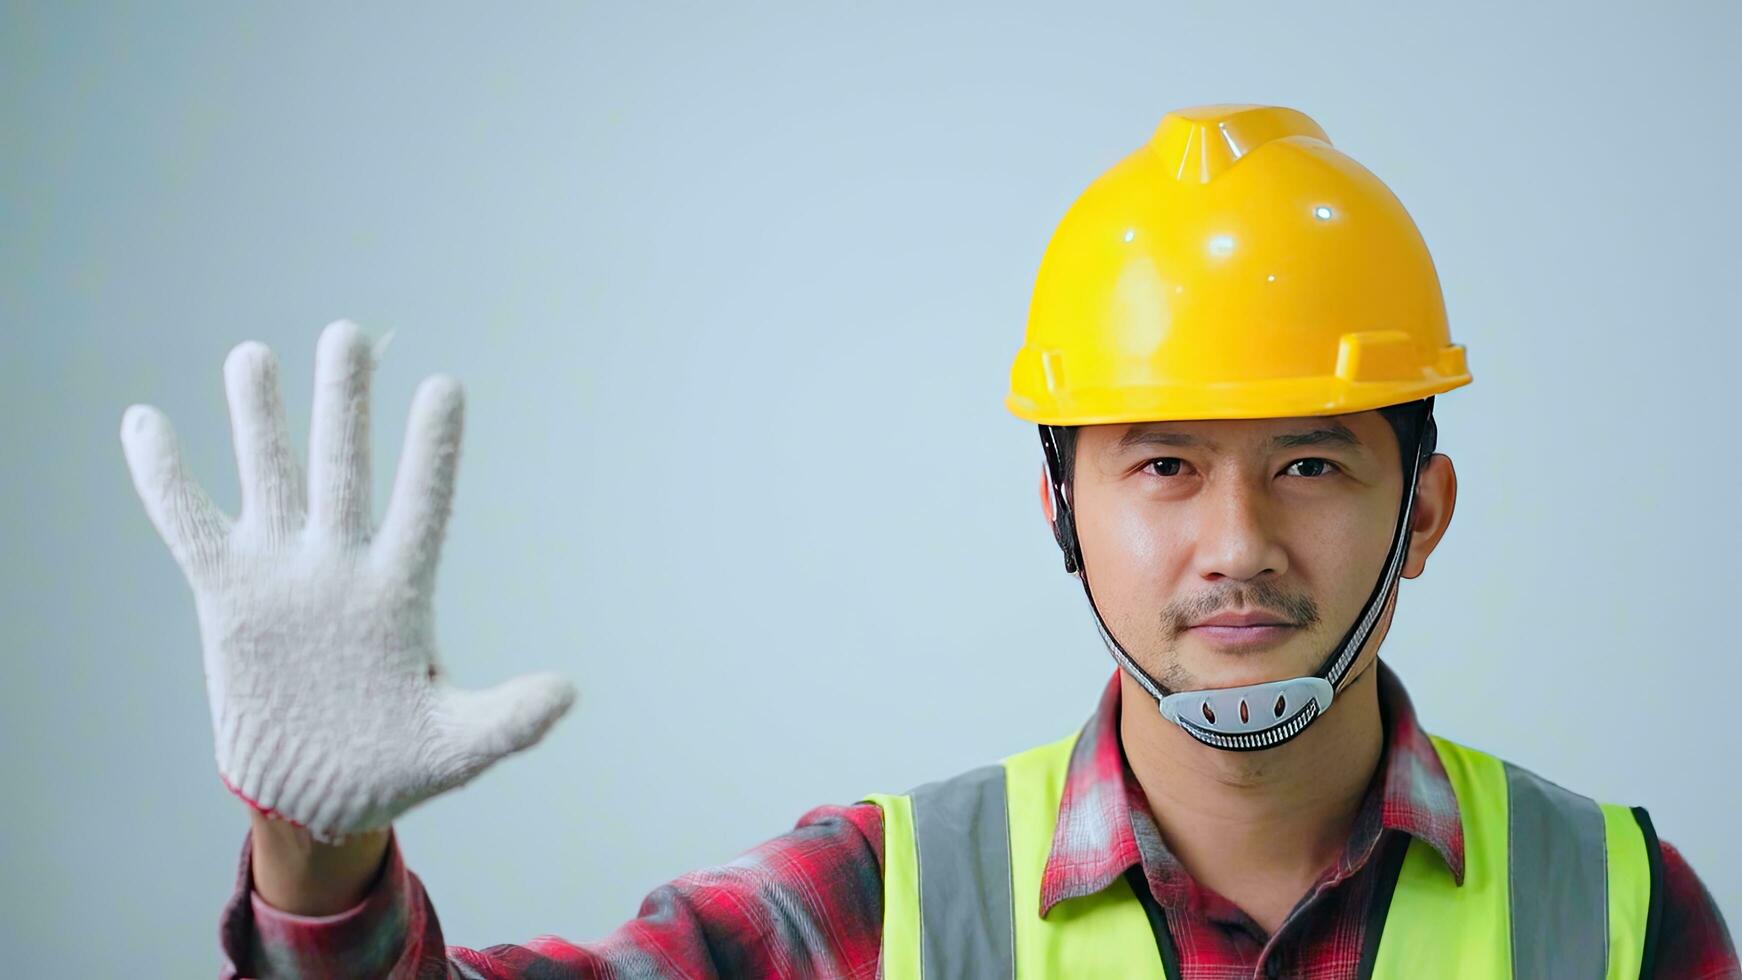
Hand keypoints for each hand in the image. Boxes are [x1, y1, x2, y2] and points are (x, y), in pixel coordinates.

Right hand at [121, 320, 575, 842]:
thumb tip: (567, 692)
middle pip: (345, 469)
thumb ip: (508, 719)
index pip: (423, 506)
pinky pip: (189, 525)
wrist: (316, 793)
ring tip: (252, 354)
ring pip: (271, 478)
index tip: (445, 386)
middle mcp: (340, 565)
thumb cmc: (395, 762)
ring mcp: (283, 573)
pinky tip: (143, 420)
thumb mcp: (455, 746)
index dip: (431, 451)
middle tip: (347, 335)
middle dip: (344, 404)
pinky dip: (164, 479)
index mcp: (400, 592)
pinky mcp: (228, 594)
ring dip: (260, 420)